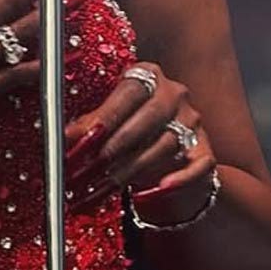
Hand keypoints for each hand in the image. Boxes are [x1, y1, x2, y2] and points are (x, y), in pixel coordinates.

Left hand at [63, 60, 217, 215]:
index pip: (129, 91)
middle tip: (89, 168)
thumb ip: (90, 126)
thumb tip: (65, 138)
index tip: (81, 138)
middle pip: (150, 116)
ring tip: (103, 187)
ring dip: (131, 169)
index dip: (105, 116)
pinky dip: (176, 181)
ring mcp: (193, 123)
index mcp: (148, 77)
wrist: (165, 155)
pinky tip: (149, 193)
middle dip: (116, 145)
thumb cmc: (129, 132)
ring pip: (166, 145)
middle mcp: (175, 94)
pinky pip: (196, 167)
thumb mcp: (108, 122)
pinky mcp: (205, 152)